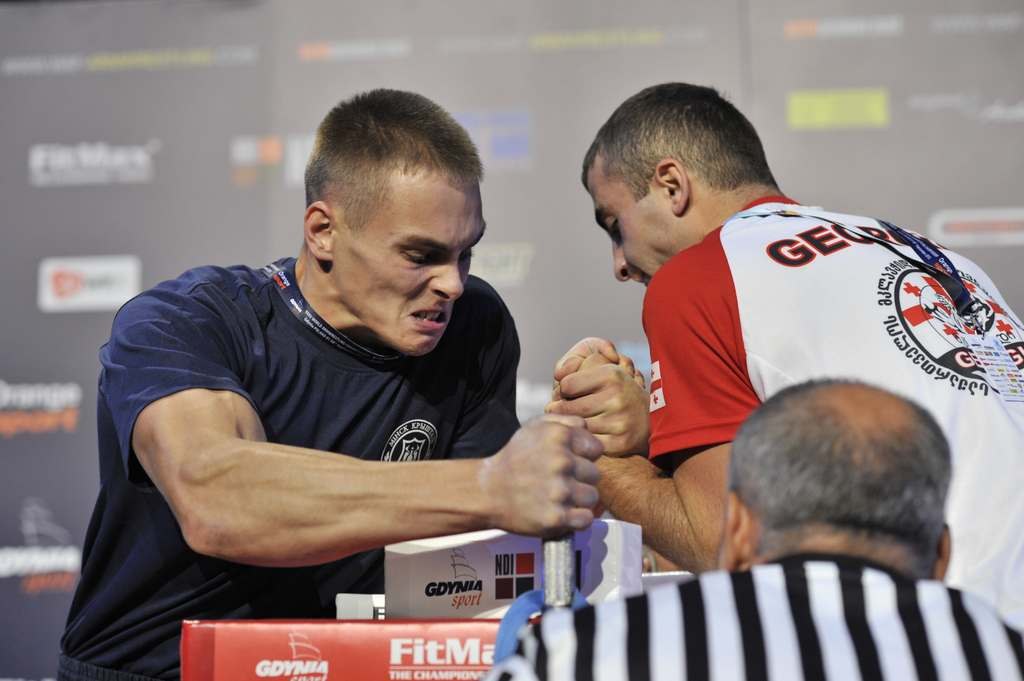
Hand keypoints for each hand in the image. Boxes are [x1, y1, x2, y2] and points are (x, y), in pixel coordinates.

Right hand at [479, 415, 602, 536]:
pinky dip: (576, 518)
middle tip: (560, 480)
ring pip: (592, 497)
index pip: (596, 449)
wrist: (488, 490)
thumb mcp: (535, 427)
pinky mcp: (556, 518)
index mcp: (559, 436)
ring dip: (579, 499)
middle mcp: (561, 462)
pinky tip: (562, 512)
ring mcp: (559, 491)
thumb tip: (588, 428)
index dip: (584, 456)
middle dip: (580, 478)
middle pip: (595, 474)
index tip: (569, 462)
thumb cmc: (515, 458)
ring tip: (560, 497)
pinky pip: (586, 519)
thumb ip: (566, 421)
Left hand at [547, 339, 648, 456]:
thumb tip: (556, 378)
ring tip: (577, 422)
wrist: (651, 419)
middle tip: (565, 411)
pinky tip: (588, 435)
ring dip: (572, 425)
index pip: (567, 384)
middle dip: (562, 410)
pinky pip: (587, 442)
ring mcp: (619, 421)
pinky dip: (584, 439)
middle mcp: (616, 397)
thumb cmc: (619, 392)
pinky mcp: (619, 443)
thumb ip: (579, 365)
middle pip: (567, 407)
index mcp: (611, 375)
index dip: (565, 390)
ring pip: (576, 426)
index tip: (570, 394)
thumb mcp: (606, 371)